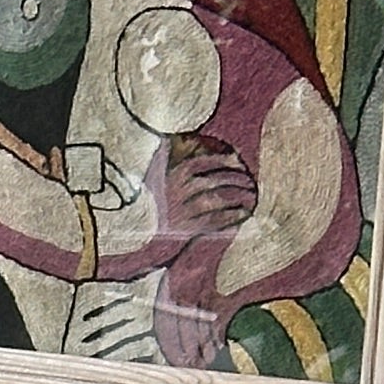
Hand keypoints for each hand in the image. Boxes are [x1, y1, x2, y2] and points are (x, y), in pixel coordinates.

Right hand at [93, 134, 257, 272]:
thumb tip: (184, 143)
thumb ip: (168, 161)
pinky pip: (214, 221)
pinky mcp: (186, 230)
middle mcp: (176, 192)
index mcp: (169, 177)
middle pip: (212, 180)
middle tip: (248, 180)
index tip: (238, 161)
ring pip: (216, 199)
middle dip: (234, 178)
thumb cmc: (147, 209)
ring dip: (236, 196)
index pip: (202, 162)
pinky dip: (231, 216)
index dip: (223, 160)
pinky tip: (243, 214)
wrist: (134, 240)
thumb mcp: (155, 181)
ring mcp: (181, 212)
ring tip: (249, 196)